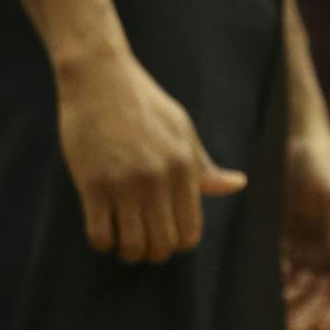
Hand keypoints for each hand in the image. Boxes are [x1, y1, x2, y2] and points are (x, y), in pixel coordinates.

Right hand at [56, 50, 246, 262]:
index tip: (169, 239)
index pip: (190, 230)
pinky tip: (103, 235)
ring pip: (133, 244)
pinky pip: (100, 233)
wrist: (99, 76)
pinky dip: (103, 244)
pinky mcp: (92, 183)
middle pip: (163, 243)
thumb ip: (204, 166)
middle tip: (145, 247)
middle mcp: (157, 180)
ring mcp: (124, 183)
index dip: (180, 244)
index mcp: (184, 169)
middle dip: (155, 253)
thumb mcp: (183, 131)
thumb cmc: (144, 103)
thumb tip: (237, 185)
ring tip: (125, 246)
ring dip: (130, 253)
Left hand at [281, 128, 329, 329]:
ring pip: (301, 285)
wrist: (286, 132)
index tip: (322, 326)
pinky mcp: (282, 240)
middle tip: (290, 329)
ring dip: (290, 303)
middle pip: (325, 290)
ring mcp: (308, 245)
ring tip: (274, 317)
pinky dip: (273, 284)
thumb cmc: (321, 161)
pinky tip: (263, 294)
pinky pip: (279, 270)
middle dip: (310, 311)